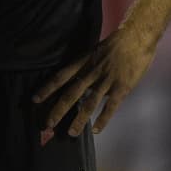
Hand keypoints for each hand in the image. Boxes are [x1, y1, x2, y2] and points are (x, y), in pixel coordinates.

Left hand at [32, 25, 158, 139]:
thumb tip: (79, 81)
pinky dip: (103, 119)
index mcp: (83, 62)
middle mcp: (91, 72)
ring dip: (79, 120)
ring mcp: (106, 81)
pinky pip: (111, 107)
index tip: (35, 99)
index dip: (47, 89)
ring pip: (89, 104)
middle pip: (71, 94)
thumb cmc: (116, 44)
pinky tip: (97, 130)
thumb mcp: (94, 51)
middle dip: (58, 110)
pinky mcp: (121, 87)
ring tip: (72, 133)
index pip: (60, 77)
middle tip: (48, 124)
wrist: (136, 37)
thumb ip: (86, 67)